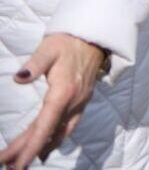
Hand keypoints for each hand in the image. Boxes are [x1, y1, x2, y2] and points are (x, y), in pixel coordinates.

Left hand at [0, 34, 106, 169]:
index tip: (16, 163)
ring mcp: (79, 103)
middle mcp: (74, 102)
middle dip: (28, 151)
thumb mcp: (49, 48)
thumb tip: (18, 78)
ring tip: (22, 161)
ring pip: (59, 132)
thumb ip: (34, 65)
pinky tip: (46, 146)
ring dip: (41, 147)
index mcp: (64, 91)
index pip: (44, 126)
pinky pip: (67, 126)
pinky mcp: (81, 101)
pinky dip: (54, 139)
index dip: (30, 147)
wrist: (95, 37)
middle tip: (9, 167)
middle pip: (49, 133)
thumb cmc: (68, 41)